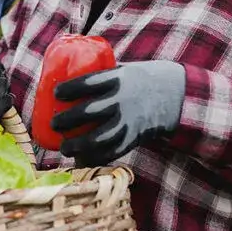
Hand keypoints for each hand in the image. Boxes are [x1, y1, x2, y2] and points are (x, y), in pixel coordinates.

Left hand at [51, 60, 185, 165]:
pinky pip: (112, 152)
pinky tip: (81, 160)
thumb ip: (99, 76)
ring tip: (64, 148)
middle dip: (66, 120)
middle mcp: (122, 100)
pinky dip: (95, 158)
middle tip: (54, 124)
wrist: (177, 94)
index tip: (56, 93)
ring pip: (99, 138)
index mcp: (117, 79)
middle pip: (88, 112)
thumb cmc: (141, 79)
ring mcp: (129, 121)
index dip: (68, 89)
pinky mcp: (135, 137)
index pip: (87, 82)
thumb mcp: (123, 70)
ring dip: (78, 145)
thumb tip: (65, 78)